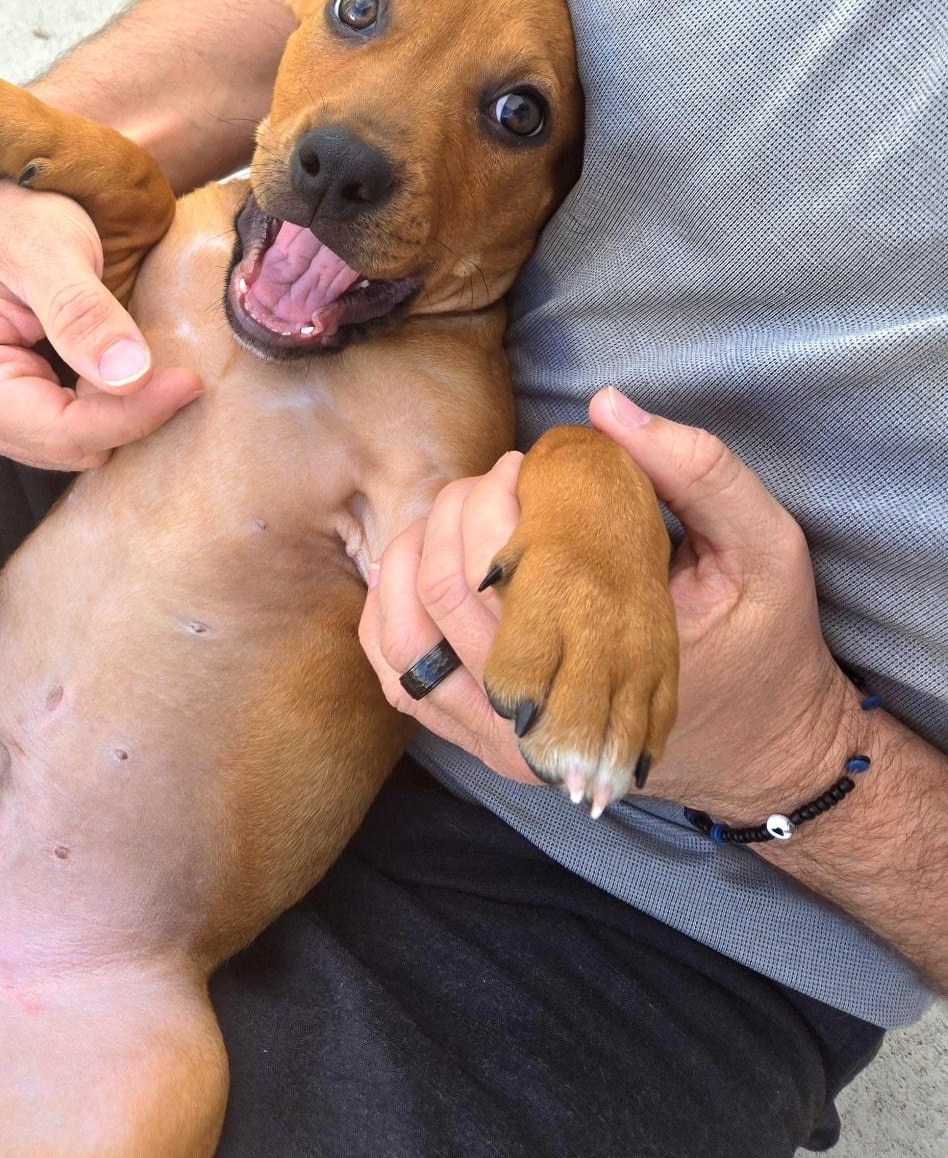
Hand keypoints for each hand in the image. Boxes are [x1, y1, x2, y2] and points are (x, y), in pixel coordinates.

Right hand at [0, 177, 201, 469]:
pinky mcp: (8, 409)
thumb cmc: (12, 205)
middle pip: (70, 446)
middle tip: (179, 369)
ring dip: (120, 410)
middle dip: (127, 414)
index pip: (62, 431)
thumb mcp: (50, 245)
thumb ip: (83, 312)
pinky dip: (108, 404)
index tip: (189, 381)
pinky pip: (74, 428)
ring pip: (76, 445)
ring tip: (156, 365)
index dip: (132, 415)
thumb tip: (130, 378)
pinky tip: (126, 367)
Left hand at [360, 391, 855, 822]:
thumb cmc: (762, 644)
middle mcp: (536, 717)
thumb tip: (606, 407)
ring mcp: (498, 740)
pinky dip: (390, 614)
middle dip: (454, 513)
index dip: (494, 502)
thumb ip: (699, 473)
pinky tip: (418, 567)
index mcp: (603, 665)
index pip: (501, 572)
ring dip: (410, 558)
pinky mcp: (479, 742)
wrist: (757, 749)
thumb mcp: (766, 548)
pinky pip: (400, 679)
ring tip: (454, 516)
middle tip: (495, 480)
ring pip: (404, 642)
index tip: (527, 467)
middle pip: (444, 595)